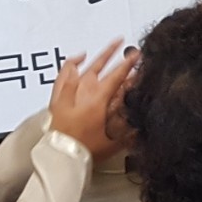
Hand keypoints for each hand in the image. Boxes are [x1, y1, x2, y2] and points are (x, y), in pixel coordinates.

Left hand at [48, 41, 139, 161]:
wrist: (61, 157)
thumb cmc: (85, 151)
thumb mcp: (116, 141)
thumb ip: (131, 127)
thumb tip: (143, 117)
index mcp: (98, 101)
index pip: (117, 77)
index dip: (129, 64)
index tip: (137, 55)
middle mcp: (82, 94)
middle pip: (99, 67)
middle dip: (113, 54)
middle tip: (122, 43)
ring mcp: (68, 95)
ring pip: (82, 70)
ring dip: (94, 58)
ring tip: (102, 50)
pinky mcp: (57, 100)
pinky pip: (63, 77)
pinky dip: (69, 67)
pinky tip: (74, 61)